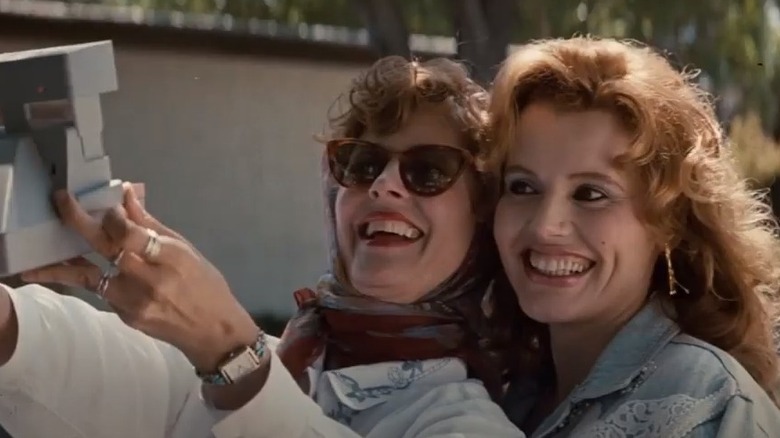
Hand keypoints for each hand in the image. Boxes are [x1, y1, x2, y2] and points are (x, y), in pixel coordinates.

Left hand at [21, 184, 258, 372]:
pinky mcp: (125, 316)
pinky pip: (101, 290)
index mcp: (172, 258)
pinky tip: (73, 267)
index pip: (131, 233)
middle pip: (106, 247)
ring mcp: (134, 301)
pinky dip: (88, 275)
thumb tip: (128, 193)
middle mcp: (150, 280)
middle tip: (61, 201)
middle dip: (79, 221)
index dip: (114, 216)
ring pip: (90, 274)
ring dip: (64, 261)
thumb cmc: (206, 286)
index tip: (108, 205)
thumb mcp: (186, 250)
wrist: (213, 332)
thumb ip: (151, 224)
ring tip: (39, 254)